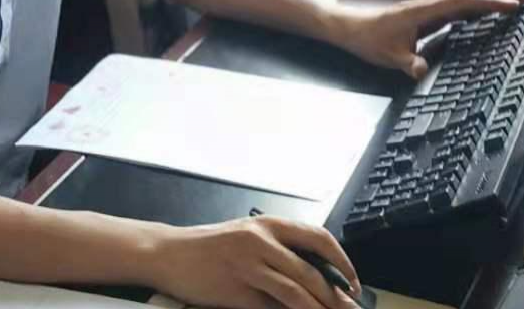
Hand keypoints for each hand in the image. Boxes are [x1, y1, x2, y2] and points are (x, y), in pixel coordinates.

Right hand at [148, 214, 360, 308]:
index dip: (342, 260)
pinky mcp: (237, 291)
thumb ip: (278, 252)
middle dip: (337, 295)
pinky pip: (273, 307)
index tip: (353, 281)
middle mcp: (260, 240)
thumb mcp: (246, 239)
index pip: (317, 237)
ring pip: (297, 290)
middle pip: (312, 270)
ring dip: (320, 308)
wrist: (170, 254)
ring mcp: (248, 265)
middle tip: (351, 308)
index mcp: (267, 224)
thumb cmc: (209, 248)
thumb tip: (315, 278)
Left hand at [333, 0, 523, 79]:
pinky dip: (477, 4)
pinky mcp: (427, 13)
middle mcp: (429, 5)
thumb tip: (421, 72)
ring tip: (516, 1)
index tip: (514, 5)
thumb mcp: (388, 57)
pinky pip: (458, 4)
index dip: (489, 2)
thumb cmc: (368, 40)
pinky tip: (488, 12)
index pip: (463, 1)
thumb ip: (406, 64)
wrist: (349, 28)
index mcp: (423, 11)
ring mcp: (428, 7)